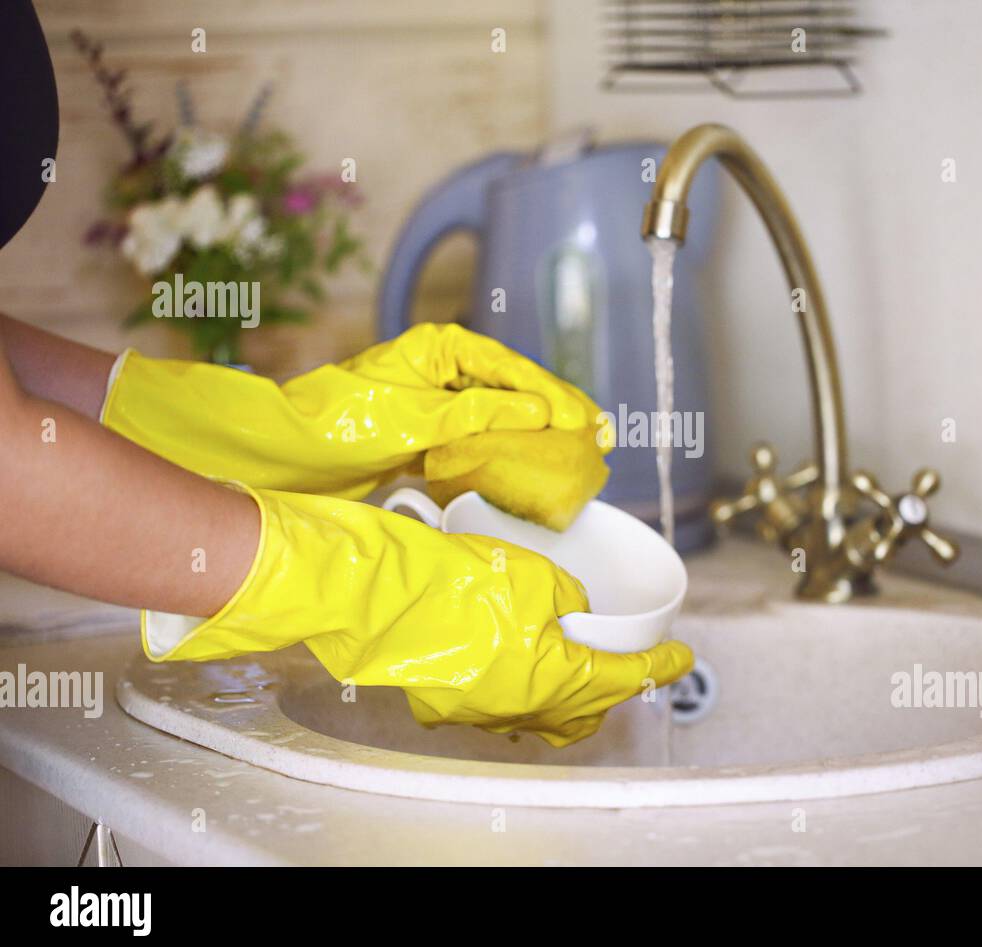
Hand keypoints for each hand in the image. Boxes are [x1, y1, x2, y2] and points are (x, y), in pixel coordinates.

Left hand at [102, 322, 601, 498]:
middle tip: (598, 435)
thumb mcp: (419, 417)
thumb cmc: (342, 423)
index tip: (588, 422)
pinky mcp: (425, 431)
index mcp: (441, 348)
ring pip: (498, 413)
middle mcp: (441, 367)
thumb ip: (482, 412)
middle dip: (555, 412)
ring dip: (534, 433)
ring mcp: (434, 399)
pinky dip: (504, 450)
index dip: (555, 396)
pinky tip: (529, 466)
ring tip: (575, 451)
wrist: (286, 452)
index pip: (513, 369)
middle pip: (512, 387)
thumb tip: (541, 412)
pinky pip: (477, 436)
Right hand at [142, 488, 692, 745]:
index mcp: (554, 677)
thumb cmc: (451, 580)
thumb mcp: (530, 573)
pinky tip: (524, 665)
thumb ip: (564, 596)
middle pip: (586, 711)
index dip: (658, 666)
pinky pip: (502, 705)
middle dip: (614, 690)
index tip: (683, 658)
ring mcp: (480, 709)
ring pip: (543, 714)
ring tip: (581, 665)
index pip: (623, 676)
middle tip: (631, 662)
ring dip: (570, 695)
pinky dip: (527, 690)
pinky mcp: (447, 701)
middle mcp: (521, 706)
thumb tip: (571, 606)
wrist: (371, 596)